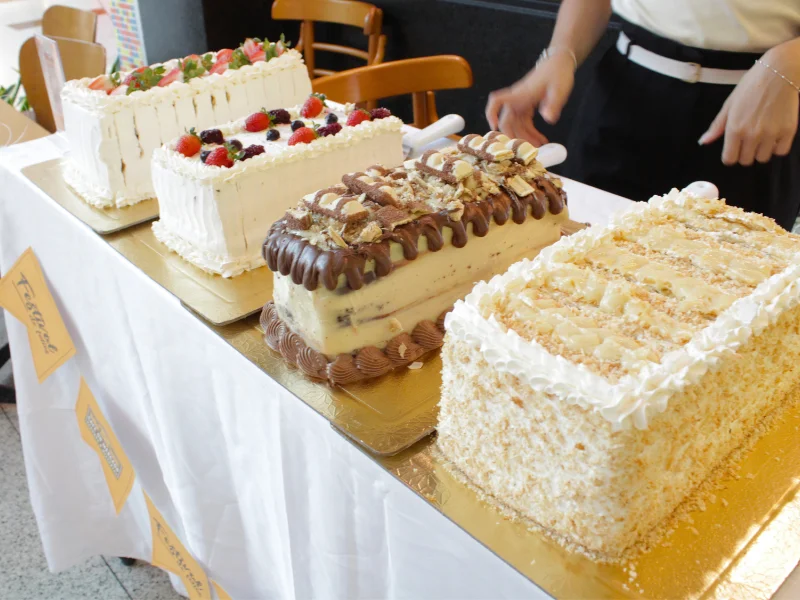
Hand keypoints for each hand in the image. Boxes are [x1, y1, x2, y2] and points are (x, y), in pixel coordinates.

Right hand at [485, 52, 574, 145]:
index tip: (494, 127)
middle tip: (526, 150)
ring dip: (525, 137)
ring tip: (539, 146)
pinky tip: (541, 140)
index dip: (492, 114)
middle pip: (507, 121)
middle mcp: (517, 100)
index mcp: (520, 94)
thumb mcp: (559, 89)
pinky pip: (525, 122)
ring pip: (517, 125)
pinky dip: (531, 132)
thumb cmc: (558, 73)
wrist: (560, 63)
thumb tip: (548, 118)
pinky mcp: (528, 105)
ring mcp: (522, 103)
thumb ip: (553, 104)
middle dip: (514, 136)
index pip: (497, 101)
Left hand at [699, 42, 799, 165]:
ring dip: (761, 151)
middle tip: (749, 140)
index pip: (729, 159)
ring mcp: (771, 134)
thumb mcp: (729, 104)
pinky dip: (777, 147)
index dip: (730, 156)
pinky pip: (781, 152)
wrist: (779, 72)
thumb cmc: (751, 86)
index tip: (734, 149)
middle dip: (745, 153)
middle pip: (746, 161)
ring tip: (762, 137)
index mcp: (735, 129)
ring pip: (763, 158)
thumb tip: (703, 142)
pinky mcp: (788, 131)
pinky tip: (775, 136)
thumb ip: (717, 126)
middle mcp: (752, 135)